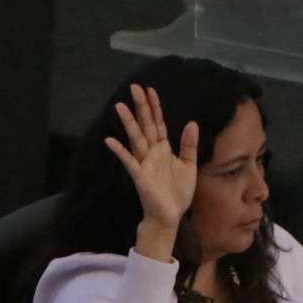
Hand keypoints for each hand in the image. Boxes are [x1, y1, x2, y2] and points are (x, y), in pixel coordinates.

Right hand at [103, 84, 198, 261]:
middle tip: (134, 87)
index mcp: (163, 149)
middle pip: (145, 125)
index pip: (158, 123)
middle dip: (140, 107)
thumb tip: (192, 123)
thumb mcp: (189, 165)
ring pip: (136, 138)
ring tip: (120, 106)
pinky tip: (110, 140)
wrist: (170, 215)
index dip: (154, 107)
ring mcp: (144, 163)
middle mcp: (152, 153)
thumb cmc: (178, 192)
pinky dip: (120, 151)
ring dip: (128, 123)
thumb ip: (189, 145)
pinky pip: (129, 161)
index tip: (150, 90)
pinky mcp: (140, 176)